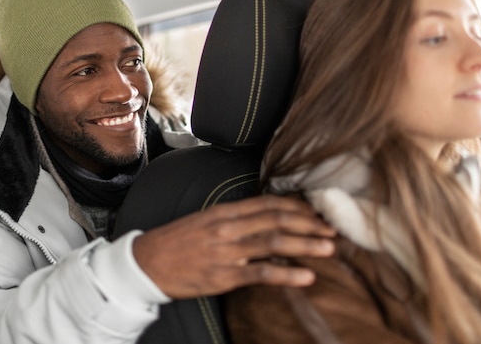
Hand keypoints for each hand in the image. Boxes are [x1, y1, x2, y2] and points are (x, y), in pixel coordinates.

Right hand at [132, 194, 335, 298]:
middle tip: (333, 229)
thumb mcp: (204, 221)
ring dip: (305, 245)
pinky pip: (260, 273)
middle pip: (276, 220)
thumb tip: (264, 217)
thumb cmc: (176, 242)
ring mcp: (226, 252)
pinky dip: (286, 274)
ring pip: (273, 243)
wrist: (146, 264)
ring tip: (330, 248)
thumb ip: (233, 218)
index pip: (268, 203)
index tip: (316, 212)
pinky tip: (306, 276)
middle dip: (309, 224)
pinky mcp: (223, 276)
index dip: (296, 207)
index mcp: (224, 211)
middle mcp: (228, 227)